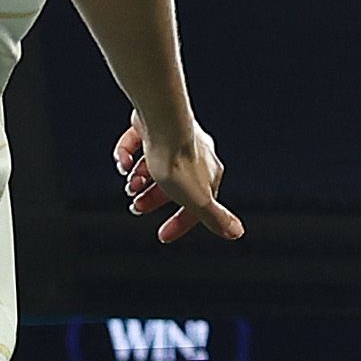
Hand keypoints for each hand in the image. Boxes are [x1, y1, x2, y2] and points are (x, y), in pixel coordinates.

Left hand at [116, 114, 242, 245]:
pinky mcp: (153, 124)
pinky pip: (136, 143)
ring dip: (138, 179)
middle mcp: (194, 154)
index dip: (179, 224)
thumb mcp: (198, 200)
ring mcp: (173, 137)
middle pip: (171, 184)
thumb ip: (215, 218)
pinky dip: (127, 155)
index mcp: (209, 174)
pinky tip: (122, 163)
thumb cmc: (178, 163)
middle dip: (152, 199)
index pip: (196, 206)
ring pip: (152, 164)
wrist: (162, 124)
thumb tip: (237, 234)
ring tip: (130, 185)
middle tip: (135, 207)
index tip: (162, 236)